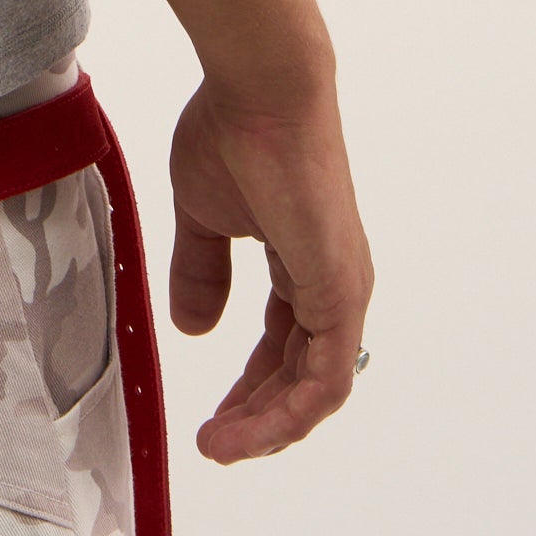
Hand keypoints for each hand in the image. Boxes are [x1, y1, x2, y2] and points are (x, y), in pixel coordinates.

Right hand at [168, 77, 373, 461]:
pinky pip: (324, 378)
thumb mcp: (204, 215)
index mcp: (303, 263)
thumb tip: (193, 329)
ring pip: (315, 387)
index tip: (211, 416)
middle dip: (256, 415)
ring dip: (268, 425)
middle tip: (213, 443)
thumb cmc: (233, 133)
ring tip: (221, 446)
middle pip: (300, 375)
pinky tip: (251, 430)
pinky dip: (289, 413)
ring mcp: (341, 289)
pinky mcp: (340, 292)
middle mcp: (332, 283)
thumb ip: (202, 271)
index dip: (249, 386)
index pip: (283, 344)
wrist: (261, 90)